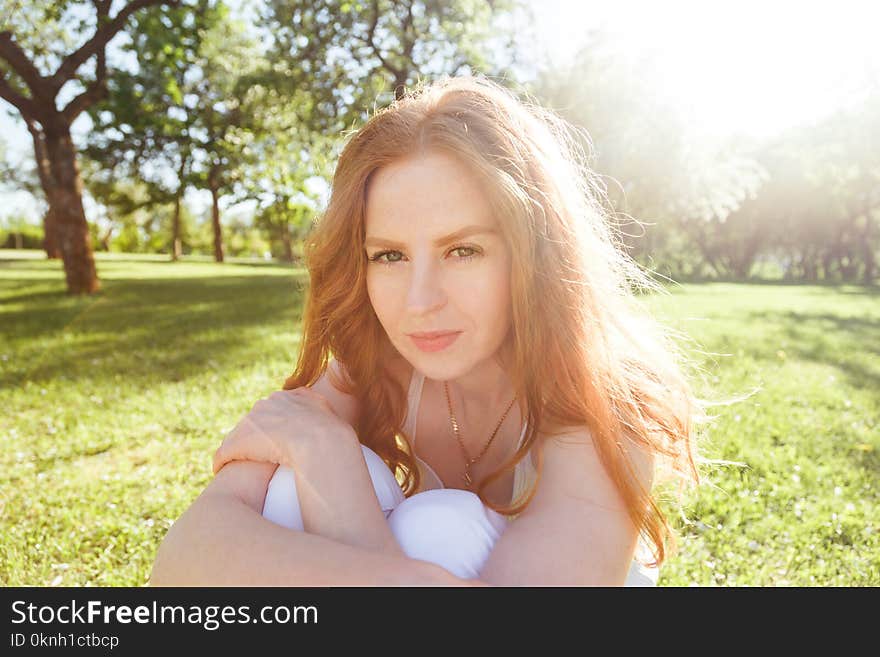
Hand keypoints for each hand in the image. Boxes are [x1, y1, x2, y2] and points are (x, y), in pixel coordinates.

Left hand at [212, 387, 356, 474]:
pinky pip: (226, 451)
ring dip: (236, 448)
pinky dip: (222, 460)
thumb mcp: (339, 425)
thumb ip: (333, 422)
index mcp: (297, 396)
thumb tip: (342, 432)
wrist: (320, 442)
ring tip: (233, 463)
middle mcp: (273, 402)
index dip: (277, 424)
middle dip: (254, 434)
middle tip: (255, 453)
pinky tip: (220, 469)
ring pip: (240, 434)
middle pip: (257, 418)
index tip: (278, 438)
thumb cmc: (336, 440)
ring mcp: (256, 419)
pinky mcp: (241, 438)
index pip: (280, 407)